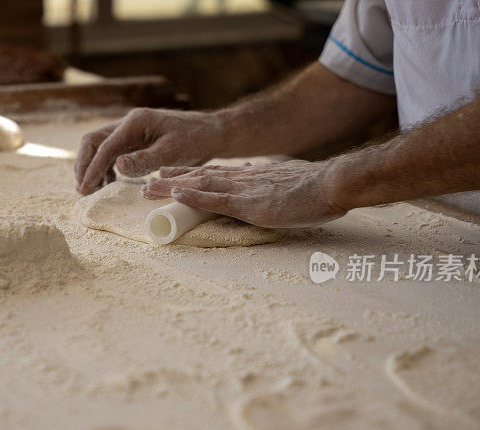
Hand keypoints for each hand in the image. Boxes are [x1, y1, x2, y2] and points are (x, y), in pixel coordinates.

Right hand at [75, 108, 226, 194]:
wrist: (210, 133)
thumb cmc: (195, 140)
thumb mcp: (171, 152)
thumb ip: (144, 160)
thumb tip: (116, 167)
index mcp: (135, 122)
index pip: (104, 147)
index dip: (92, 169)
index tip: (85, 190)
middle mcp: (128, 123)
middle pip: (93, 142)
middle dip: (84, 165)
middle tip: (82, 190)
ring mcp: (130, 130)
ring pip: (99, 146)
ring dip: (92, 167)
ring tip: (91, 190)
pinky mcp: (134, 139)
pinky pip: (111, 151)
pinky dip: (104, 167)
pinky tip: (107, 183)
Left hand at [141, 160, 347, 227]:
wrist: (334, 183)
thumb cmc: (317, 186)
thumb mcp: (286, 181)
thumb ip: (268, 181)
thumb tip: (257, 177)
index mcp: (250, 177)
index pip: (213, 174)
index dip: (188, 176)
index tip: (168, 177)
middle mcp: (242, 180)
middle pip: (200, 178)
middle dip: (171, 182)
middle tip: (145, 185)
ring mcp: (245, 192)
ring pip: (201, 187)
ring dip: (173, 189)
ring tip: (148, 191)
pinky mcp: (251, 205)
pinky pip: (217, 200)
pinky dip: (195, 197)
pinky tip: (177, 196)